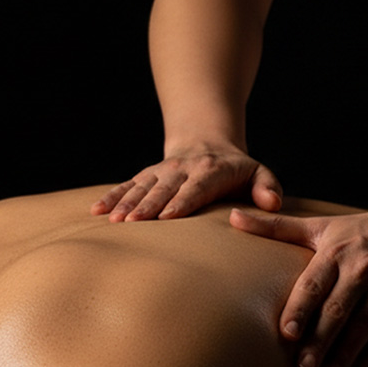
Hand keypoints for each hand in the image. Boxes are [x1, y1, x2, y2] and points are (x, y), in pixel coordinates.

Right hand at [91, 144, 282, 221]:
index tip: (168, 216)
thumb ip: (268, 187)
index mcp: (211, 171)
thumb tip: (272, 204)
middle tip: (133, 223)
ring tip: (113, 220)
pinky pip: (126, 185)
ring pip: (142, 187)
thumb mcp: (259, 173)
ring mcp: (162, 172)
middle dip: (148, 205)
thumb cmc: (237, 171)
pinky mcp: (146, 175)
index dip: (182, 201)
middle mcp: (183, 169)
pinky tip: (96, 212)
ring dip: (127, 202)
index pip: (195, 188)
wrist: (207, 143)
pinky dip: (111, 197)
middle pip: (164, 189)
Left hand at [229, 199, 367, 366]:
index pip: (313, 284)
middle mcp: (363, 267)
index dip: (300, 310)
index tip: (287, 334)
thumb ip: (277, 227)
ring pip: (364, 325)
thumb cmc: (366, 229)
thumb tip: (232, 216)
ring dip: (345, 353)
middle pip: (337, 310)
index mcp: (337, 251)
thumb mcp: (323, 225)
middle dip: (319, 342)